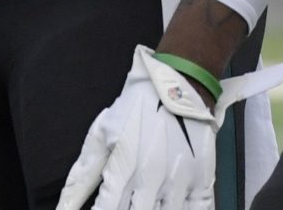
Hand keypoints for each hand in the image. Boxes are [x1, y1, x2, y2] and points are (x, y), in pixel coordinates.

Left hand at [56, 48, 282, 209]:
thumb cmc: (136, 109)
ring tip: (145, 201)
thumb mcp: (100, 136)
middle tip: (125, 203)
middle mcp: (151, 179)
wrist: (179, 84)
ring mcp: (179, 182)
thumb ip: (80, 179)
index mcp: (123, 169)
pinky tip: (170, 204)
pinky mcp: (202, 180)